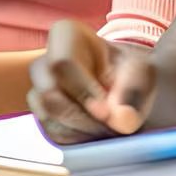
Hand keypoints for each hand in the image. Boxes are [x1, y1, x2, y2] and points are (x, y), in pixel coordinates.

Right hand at [26, 19, 155, 142]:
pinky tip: (95, 135)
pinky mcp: (40, 113)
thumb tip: (121, 119)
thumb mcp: (138, 68)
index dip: (83, 91)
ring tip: (107, 131)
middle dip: (83, 118)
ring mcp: (37, 87)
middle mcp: (43, 60)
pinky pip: (50, 131)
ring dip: (80, 132)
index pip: (63, 63)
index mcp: (65, 35)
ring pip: (47, 115)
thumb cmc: (126, 67)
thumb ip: (132, 89)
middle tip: (112, 128)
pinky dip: (75, 139)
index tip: (106, 112)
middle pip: (49, 94)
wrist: (118, 78)